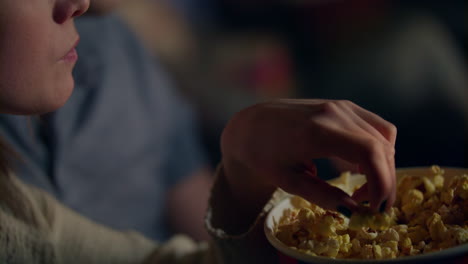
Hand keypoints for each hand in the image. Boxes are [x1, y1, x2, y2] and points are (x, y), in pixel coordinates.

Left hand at [221, 99, 396, 218]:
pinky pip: (373, 126)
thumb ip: (322, 196)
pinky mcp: (341, 106)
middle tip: (374, 207)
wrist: (249, 126)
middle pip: (381, 146)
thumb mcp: (288, 181)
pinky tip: (362, 168)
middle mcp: (334, 112)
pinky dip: (377, 148)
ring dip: (384, 164)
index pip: (370, 152)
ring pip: (383, 135)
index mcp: (318, 131)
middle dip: (385, 180)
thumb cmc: (262, 154)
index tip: (376, 208)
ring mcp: (340, 105)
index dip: (382, 182)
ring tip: (367, 190)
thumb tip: (354, 211)